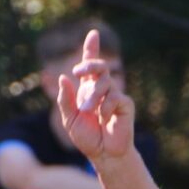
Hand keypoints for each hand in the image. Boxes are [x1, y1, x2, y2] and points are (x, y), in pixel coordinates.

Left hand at [55, 29, 135, 162]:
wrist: (103, 155)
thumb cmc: (88, 138)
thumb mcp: (70, 119)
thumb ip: (65, 99)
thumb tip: (63, 77)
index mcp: (88, 90)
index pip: (90, 66)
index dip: (92, 49)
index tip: (93, 34)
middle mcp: (102, 90)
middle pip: (99, 66)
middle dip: (90, 63)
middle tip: (78, 71)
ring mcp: (115, 96)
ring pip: (105, 82)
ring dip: (93, 97)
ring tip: (89, 112)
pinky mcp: (125, 105)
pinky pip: (114, 97)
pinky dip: (105, 108)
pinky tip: (105, 119)